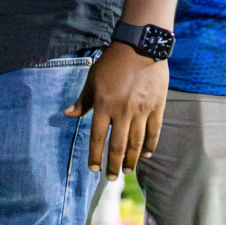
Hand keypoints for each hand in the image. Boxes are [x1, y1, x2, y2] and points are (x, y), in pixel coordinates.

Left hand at [66, 44, 167, 179]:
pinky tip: (145, 154)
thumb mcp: (93, 79)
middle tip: (112, 178)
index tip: (93, 168)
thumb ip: (83, 100)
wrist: (141, 47)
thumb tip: (68, 115)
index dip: (95, 155)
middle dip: (114, 164)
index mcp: (104, 104)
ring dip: (131, 159)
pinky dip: (150, 145)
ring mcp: (141, 110)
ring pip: (136, 142)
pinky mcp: (157, 107)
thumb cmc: (112, 62)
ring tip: (127, 171)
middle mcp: (123, 111)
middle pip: (118, 145)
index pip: (97, 137)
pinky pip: (154, 131)